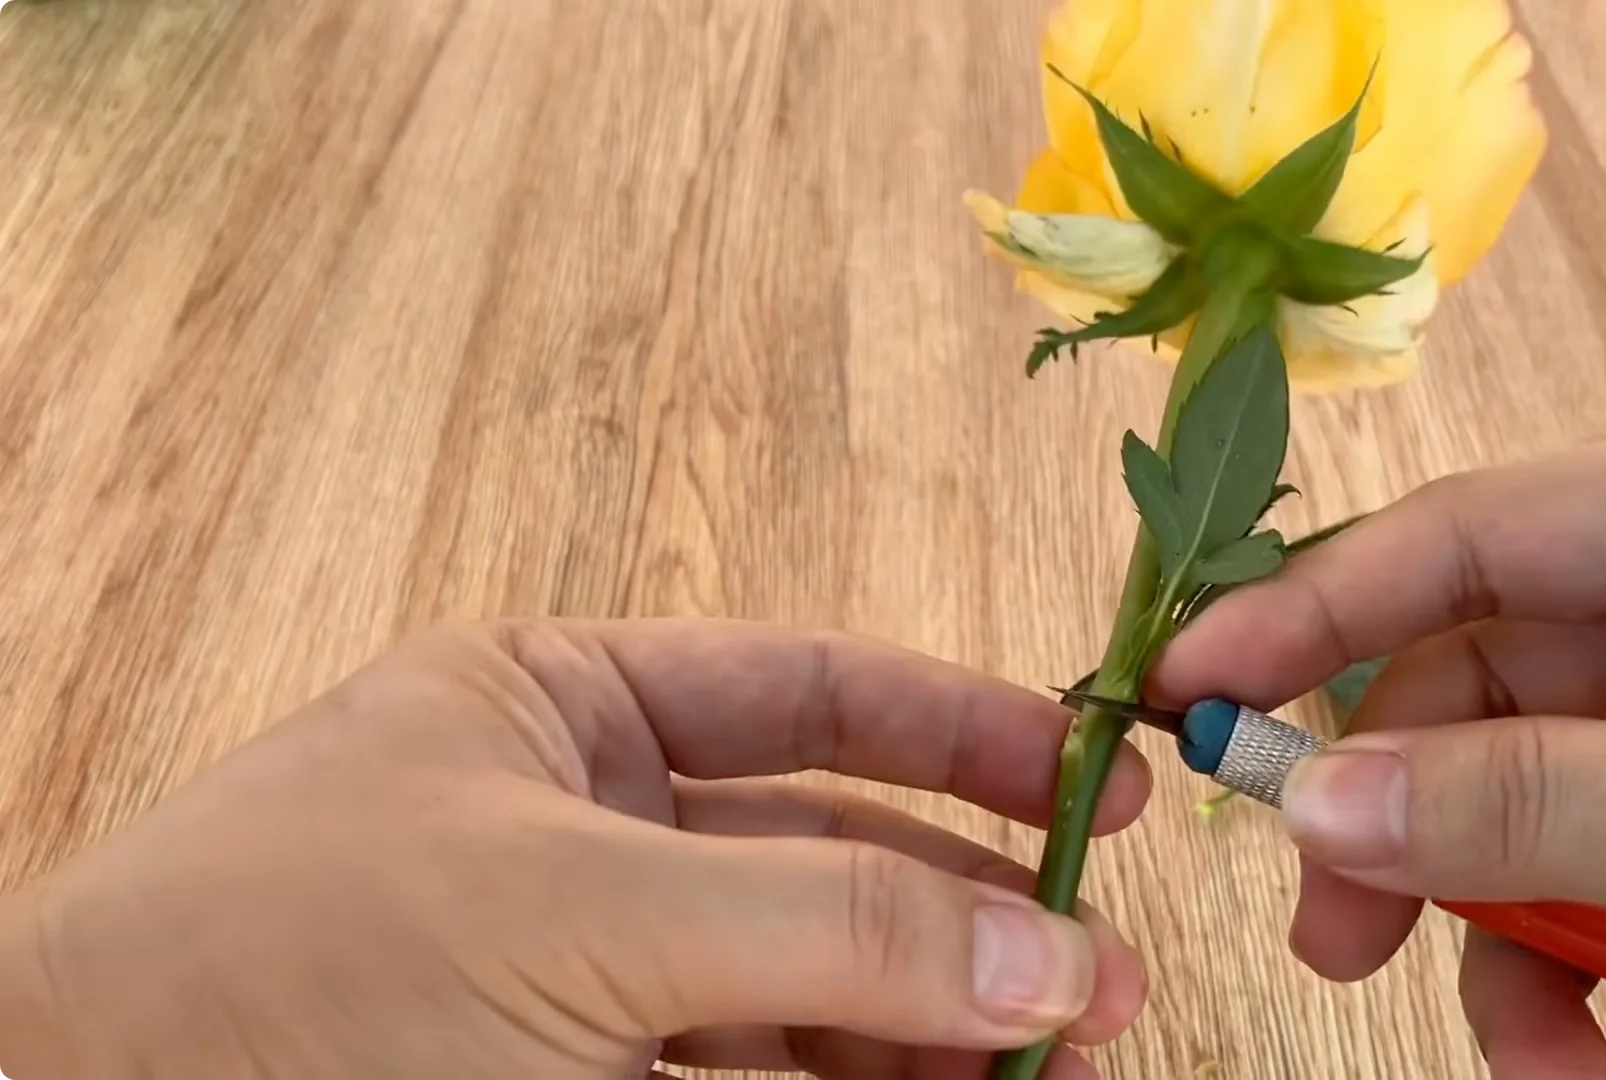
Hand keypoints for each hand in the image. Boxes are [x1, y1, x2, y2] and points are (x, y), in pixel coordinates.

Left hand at [0, 619, 1151, 1078]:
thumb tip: (1045, 957)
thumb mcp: (574, 915)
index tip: (1095, 785)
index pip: (809, 691)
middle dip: (971, 926)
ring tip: (1062, 1079)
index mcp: (561, 710)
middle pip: (831, 864)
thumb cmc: (280, 976)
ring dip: (933, 1042)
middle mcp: (586, 835)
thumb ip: (823, 929)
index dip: (963, 731)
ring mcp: (585, 984)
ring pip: (805, 1004)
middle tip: (1105, 997)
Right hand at [1154, 415, 1605, 1076]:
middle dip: (1417, 829)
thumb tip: (1316, 803)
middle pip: (1491, 690)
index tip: (1187, 692)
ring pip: (1548, 817)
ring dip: (1526, 952)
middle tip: (1332, 939)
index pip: (1480, 533)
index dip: (1317, 608)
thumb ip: (1547, 809)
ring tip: (1548, 1069)